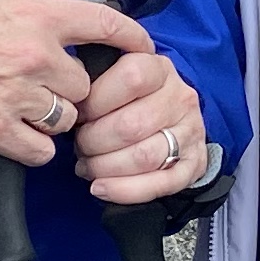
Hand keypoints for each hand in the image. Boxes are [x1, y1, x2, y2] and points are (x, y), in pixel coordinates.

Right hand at [0, 0, 136, 164]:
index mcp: (41, 19)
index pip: (107, 27)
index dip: (134, 40)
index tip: (143, 51)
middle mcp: (38, 57)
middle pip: (86, 87)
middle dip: (72, 92)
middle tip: (48, 90)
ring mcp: (19, 96)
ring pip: (67, 120)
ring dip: (53, 120)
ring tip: (28, 112)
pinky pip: (41, 151)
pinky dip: (34, 147)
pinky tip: (18, 136)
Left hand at [69, 42, 212, 206]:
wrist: (172, 120)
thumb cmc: (131, 99)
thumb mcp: (117, 76)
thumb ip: (95, 79)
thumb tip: (66, 98)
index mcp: (160, 69)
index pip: (131, 78)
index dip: (96, 101)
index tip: (79, 113)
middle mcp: (180, 98)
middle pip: (132, 125)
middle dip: (94, 142)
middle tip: (79, 146)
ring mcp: (191, 132)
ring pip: (144, 157)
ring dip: (105, 168)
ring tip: (88, 167)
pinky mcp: (193, 164)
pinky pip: (160, 184)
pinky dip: (124, 191)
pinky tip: (100, 188)